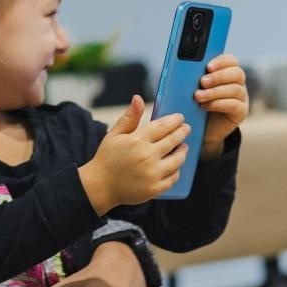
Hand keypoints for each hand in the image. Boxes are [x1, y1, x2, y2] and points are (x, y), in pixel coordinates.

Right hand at [77, 95, 189, 212]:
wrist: (100, 187)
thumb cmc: (107, 158)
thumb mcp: (114, 135)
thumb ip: (129, 117)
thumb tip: (138, 98)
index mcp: (137, 141)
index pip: (163, 126)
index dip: (174, 121)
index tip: (180, 118)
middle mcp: (147, 157)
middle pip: (173, 141)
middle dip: (182, 132)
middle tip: (186, 128)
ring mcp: (152, 174)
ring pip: (177, 159)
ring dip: (183, 151)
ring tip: (183, 147)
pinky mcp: (154, 188)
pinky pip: (173, 177)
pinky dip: (176, 170)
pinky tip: (175, 165)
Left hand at [194, 54, 247, 156]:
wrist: (203, 128)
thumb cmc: (198, 104)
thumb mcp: (194, 89)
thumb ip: (193, 77)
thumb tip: (182, 68)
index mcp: (228, 72)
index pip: (231, 60)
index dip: (221, 61)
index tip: (208, 66)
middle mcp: (238, 83)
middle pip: (237, 73)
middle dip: (218, 76)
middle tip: (202, 82)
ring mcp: (242, 98)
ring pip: (235, 90)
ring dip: (215, 92)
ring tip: (198, 96)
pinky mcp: (241, 112)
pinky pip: (234, 105)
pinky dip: (218, 104)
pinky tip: (205, 106)